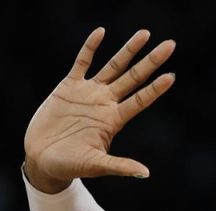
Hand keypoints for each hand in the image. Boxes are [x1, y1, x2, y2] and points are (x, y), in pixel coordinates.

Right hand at [24, 27, 176, 191]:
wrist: (43, 159)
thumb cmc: (71, 166)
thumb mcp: (96, 166)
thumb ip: (120, 166)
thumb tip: (145, 173)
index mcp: (114, 120)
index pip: (141, 100)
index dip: (156, 88)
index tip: (172, 76)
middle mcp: (106, 103)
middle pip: (133, 78)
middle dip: (151, 62)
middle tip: (171, 45)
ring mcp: (89, 93)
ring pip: (113, 66)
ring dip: (128, 50)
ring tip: (145, 34)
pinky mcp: (68, 87)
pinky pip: (82, 63)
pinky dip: (90, 48)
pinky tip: (101, 32)